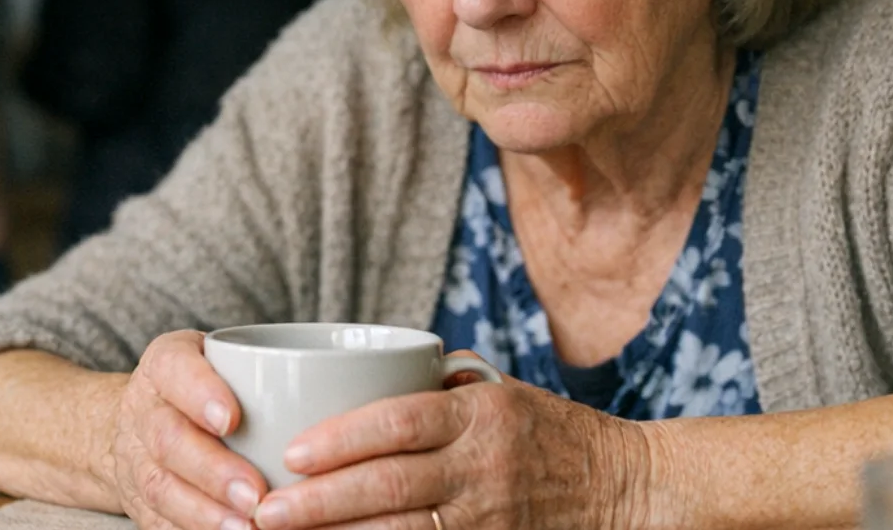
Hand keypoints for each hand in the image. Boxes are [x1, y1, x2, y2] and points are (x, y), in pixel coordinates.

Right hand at [111, 331, 270, 529]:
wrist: (141, 421)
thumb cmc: (205, 385)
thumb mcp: (222, 359)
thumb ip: (265, 370)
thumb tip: (342, 390)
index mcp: (165, 365)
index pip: (175, 369)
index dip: (200, 394)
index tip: (232, 419)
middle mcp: (144, 411)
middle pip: (168, 440)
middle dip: (212, 471)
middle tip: (254, 493)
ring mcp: (136, 460)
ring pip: (162, 489)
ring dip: (204, 513)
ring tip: (247, 529)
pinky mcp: (140, 502)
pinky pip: (159, 523)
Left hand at [246, 360, 651, 529]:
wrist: (626, 487)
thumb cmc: (551, 434)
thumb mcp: (503, 394)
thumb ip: (440, 388)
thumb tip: (369, 376)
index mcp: (481, 414)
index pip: (401, 421)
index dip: (342, 438)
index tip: (291, 451)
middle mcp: (484, 467)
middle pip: (390, 485)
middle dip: (321, 501)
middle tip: (266, 511)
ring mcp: (491, 517)